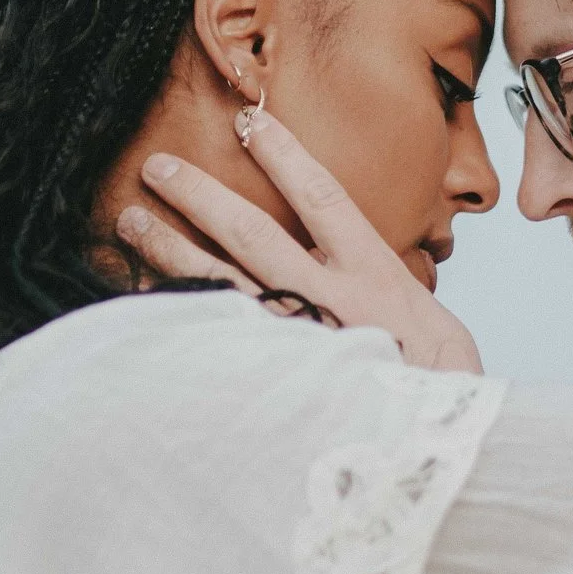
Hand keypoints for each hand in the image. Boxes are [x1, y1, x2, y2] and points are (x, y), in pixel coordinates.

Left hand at [115, 109, 483, 372]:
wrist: (436, 451)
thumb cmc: (442, 392)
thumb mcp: (437, 330)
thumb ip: (389, 294)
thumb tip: (356, 271)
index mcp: (375, 279)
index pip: (323, 198)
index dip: (284, 156)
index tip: (249, 123)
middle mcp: (329, 303)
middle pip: (253, 233)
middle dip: (201, 195)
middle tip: (158, 166)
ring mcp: (295, 343)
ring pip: (220, 283)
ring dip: (171, 249)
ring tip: (130, 221)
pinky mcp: (273, 380)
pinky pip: (214, 342)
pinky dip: (177, 318)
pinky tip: (141, 300)